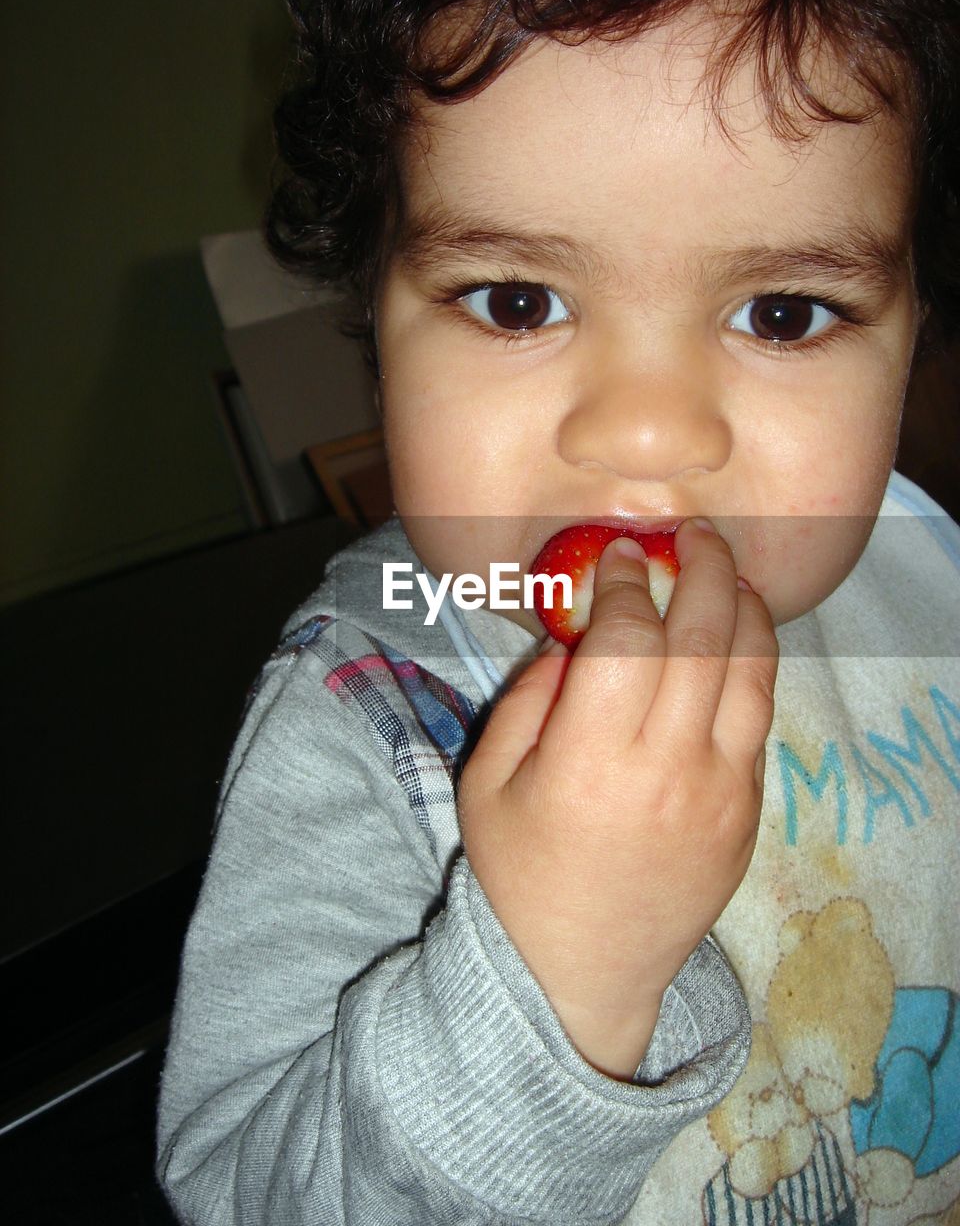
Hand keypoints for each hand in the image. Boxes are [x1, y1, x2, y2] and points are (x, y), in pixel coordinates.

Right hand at [456, 518, 777, 1077]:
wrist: (581, 973)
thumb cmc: (520, 875)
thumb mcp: (487, 786)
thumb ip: (526, 702)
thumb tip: (572, 638)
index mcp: (590, 761)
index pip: (626, 640)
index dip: (625, 583)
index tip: (619, 553)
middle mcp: (666, 768)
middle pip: (701, 640)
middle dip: (701, 570)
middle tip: (689, 533)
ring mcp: (719, 791)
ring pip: (750, 673)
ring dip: (744, 607)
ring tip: (727, 570)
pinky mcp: (747, 812)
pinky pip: (759, 719)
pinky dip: (753, 664)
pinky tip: (738, 637)